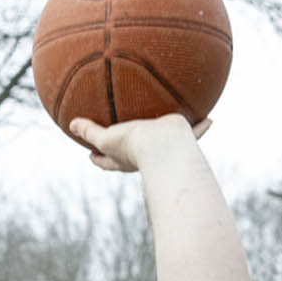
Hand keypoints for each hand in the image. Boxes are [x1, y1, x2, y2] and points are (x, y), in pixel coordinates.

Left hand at [70, 115, 211, 171]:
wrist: (165, 145)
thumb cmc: (135, 145)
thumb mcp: (108, 138)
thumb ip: (90, 132)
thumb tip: (71, 124)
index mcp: (124, 159)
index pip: (106, 162)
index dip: (98, 159)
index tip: (90, 155)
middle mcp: (144, 156)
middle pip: (134, 155)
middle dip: (129, 150)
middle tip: (124, 141)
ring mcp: (165, 149)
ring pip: (167, 144)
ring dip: (170, 138)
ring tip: (174, 128)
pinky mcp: (183, 140)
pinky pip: (195, 132)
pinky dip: (202, 127)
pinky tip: (210, 119)